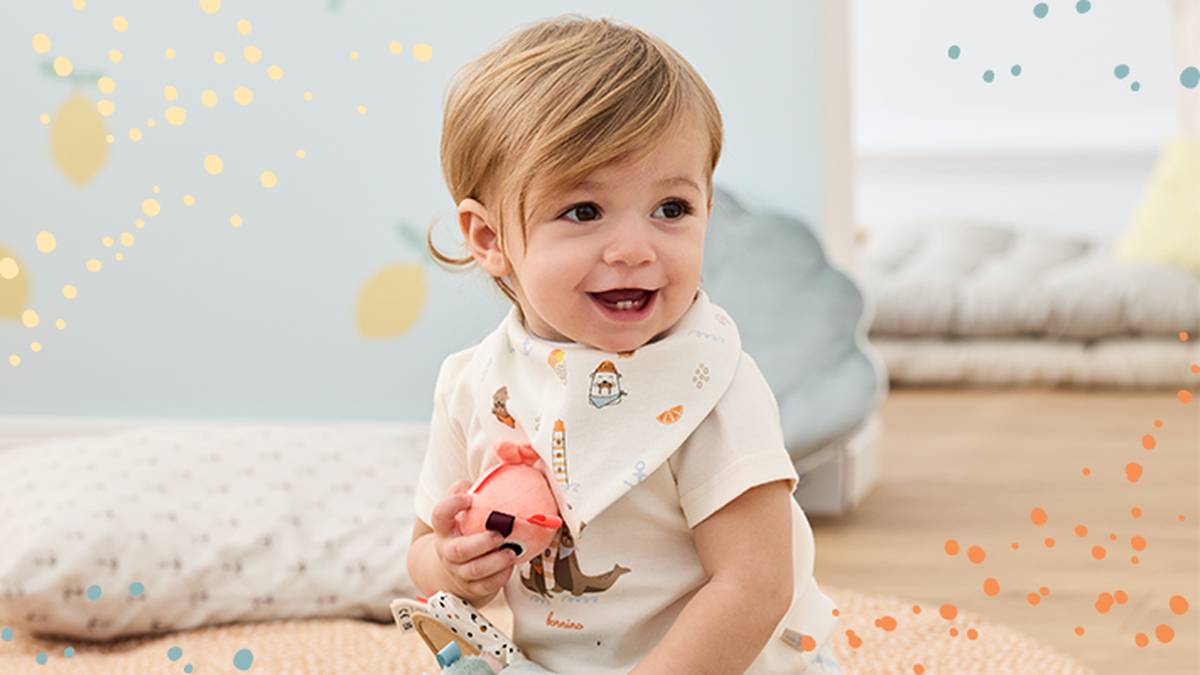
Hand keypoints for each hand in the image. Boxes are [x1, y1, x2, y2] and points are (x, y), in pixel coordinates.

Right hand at [430, 479, 518, 600]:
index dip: (452, 505)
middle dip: (481, 543)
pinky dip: (500, 576)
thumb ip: (468, 491)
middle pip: (459, 550)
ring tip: (512, 551)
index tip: (469, 498)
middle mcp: (448, 551)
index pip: (439, 515)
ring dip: (496, 561)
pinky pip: (486, 586)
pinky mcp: (471, 588)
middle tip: (500, 534)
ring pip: (474, 571)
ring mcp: (458, 571)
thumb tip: (487, 472)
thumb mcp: (462, 512)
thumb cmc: (465, 530)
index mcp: (444, 529)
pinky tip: (511, 565)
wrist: (455, 568)